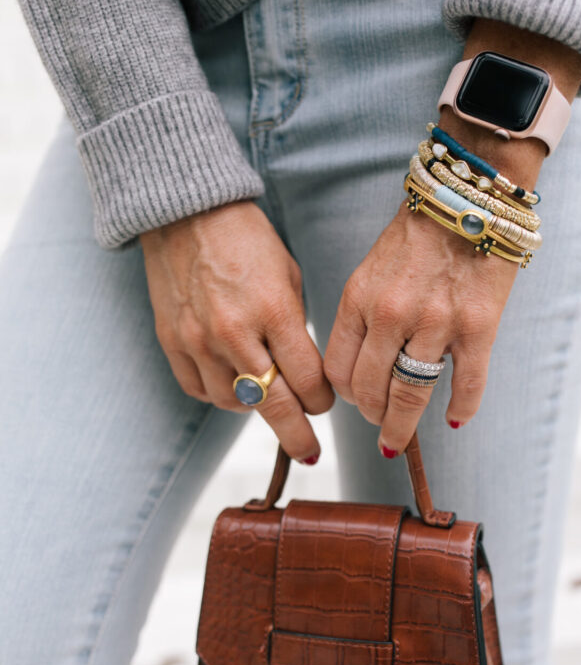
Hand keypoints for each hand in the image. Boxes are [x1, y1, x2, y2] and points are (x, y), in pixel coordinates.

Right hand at [140, 200, 333, 462]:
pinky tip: (232, 382)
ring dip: (256, 406)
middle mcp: (235, 332)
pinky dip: (220, 394)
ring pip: (235, 404)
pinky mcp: (171, 342)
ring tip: (265, 394)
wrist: (185, 212)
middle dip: (298, 434)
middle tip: (310, 452)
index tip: (325, 403)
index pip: (307, 380)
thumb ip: (297, 328)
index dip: (322, 400)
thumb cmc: (247, 240)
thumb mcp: (288, 277)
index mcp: (274, 310)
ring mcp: (198, 340)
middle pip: (275, 406)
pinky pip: (199, 390)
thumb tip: (305, 375)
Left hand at [325, 17, 580, 455]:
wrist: (470, 194)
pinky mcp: (478, 325)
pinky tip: (455, 420)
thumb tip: (362, 366)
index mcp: (359, 299)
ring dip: (403, 424)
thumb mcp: (371, 270)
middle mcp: (391, 314)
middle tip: (379, 428)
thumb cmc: (417, 235)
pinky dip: (461, 408)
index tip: (355, 402)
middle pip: (371, 389)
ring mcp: (436, 322)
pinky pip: (468, 383)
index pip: (339, 369)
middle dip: (372, 416)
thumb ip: (362, 315)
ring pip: (411, 394)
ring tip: (399, 439)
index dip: (345, 395)